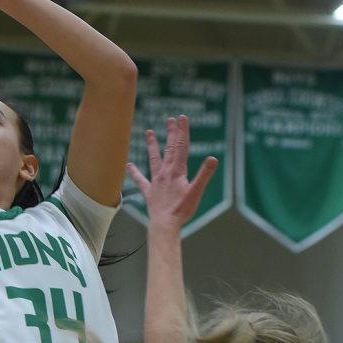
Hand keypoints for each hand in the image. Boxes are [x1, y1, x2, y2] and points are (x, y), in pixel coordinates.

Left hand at [127, 115, 217, 230]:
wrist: (164, 224)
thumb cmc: (181, 210)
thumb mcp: (196, 192)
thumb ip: (204, 175)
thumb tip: (213, 159)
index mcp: (177, 171)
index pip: (181, 147)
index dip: (182, 131)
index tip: (182, 118)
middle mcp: (165, 172)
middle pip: (169, 149)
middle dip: (171, 133)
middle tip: (171, 119)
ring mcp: (155, 181)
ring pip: (153, 159)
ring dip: (152, 145)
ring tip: (149, 132)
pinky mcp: (149, 192)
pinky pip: (140, 180)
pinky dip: (134, 173)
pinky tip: (128, 165)